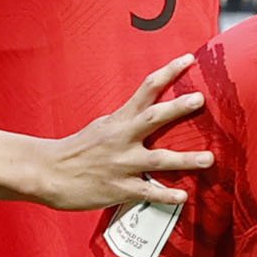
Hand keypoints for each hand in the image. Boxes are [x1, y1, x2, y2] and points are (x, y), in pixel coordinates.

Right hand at [28, 56, 210, 211]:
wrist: (47, 172)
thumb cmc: (77, 150)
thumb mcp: (102, 127)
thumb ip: (128, 121)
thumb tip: (152, 112)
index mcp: (119, 120)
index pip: (146, 89)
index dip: (168, 73)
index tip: (189, 60)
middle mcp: (121, 139)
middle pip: (153, 118)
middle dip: (177, 108)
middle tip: (199, 99)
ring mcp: (121, 164)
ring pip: (158, 160)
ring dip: (186, 160)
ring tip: (209, 159)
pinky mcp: (119, 188)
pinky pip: (148, 192)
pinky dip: (166, 195)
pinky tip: (183, 196)